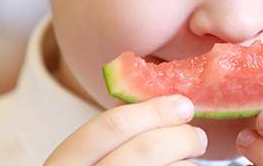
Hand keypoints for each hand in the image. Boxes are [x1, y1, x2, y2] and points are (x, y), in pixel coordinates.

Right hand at [44, 95, 206, 164]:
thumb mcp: (86, 158)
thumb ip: (113, 135)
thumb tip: (162, 102)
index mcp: (64, 163)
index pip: (110, 126)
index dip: (152, 111)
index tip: (181, 104)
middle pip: (144, 150)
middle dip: (180, 137)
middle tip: (198, 137)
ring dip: (186, 163)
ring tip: (190, 160)